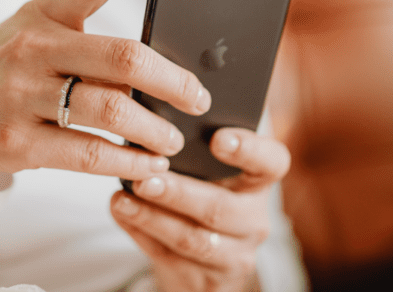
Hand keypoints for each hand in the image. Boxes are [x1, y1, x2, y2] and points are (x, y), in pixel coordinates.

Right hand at [0, 0, 211, 179]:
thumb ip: (84, 36)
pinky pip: (88, 155)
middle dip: (173, 82)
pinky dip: (127, 162)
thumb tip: (157, 60)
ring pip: (111, 111)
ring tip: (171, 138)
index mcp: (41, 13)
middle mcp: (32, 48)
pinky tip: (145, 165)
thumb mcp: (30, 34)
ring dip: (154, 130)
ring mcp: (22, 96)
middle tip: (197, 98)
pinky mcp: (18, 142)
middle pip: (122, 59)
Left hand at [110, 128, 290, 291]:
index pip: (271, 162)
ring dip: (153, 218)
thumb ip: (191, 147)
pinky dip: (141, 234)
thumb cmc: (200, 191)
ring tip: (124, 199)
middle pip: (220, 208)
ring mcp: (236, 254)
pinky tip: (122, 213)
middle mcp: (254, 219)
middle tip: (146, 179)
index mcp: (258, 182)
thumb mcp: (207, 170)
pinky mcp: (210, 281)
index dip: (249, 149)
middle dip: (179, 193)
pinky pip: (171, 259)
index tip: (218, 139)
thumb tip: (151, 117)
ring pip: (193, 239)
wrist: (201, 255)